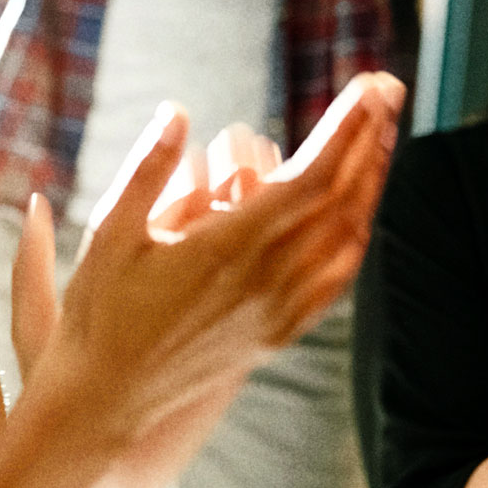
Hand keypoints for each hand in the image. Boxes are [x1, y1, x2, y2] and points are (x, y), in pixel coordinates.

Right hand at [23, 73, 403, 464]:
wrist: (106, 401)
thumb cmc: (98, 313)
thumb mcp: (108, 232)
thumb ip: (148, 169)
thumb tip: (178, 111)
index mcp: (229, 247)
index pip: (312, 175)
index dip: (347, 127)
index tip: (370, 85)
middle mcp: (265, 280)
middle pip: (341, 198)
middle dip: (370, 137)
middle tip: (388, 88)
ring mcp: (277, 312)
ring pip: (346, 238)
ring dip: (370, 181)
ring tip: (380, 135)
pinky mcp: (276, 336)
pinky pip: (334, 281)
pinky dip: (356, 237)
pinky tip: (358, 213)